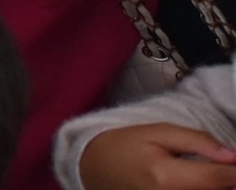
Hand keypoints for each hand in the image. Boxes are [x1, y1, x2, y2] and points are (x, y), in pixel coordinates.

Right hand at [79, 123, 235, 189]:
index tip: (234, 161)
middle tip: (219, 166)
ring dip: (215, 186)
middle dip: (227, 180)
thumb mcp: (159, 132)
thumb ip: (198, 141)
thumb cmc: (126, 147)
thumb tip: (233, 155)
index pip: (221, 178)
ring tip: (206, 175)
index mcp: (167, 177)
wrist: (95, 169)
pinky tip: (196, 183)